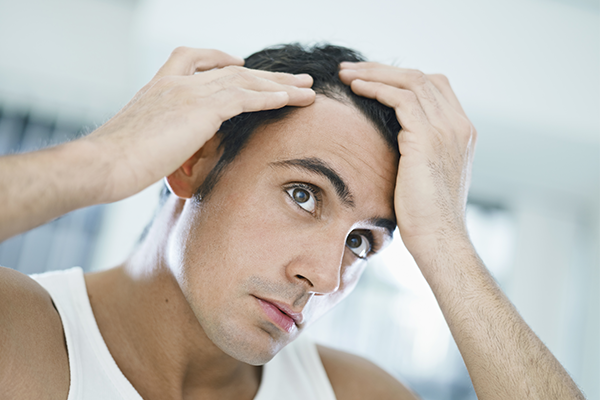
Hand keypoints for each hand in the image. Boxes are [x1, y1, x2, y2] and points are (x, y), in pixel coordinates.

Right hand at [85, 47, 314, 202]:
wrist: (102, 164)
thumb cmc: (114, 163)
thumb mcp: (139, 142)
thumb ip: (161, 138)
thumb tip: (175, 155)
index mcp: (159, 86)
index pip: (193, 58)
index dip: (220, 58)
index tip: (240, 62)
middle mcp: (176, 82)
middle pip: (231, 70)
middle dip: (266, 74)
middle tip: (295, 78)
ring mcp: (188, 92)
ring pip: (245, 81)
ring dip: (280, 85)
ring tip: (308, 89)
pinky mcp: (200, 109)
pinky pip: (245, 98)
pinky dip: (271, 97)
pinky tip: (292, 99)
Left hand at [339, 62, 475, 264]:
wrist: (439, 239)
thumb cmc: (427, 216)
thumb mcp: (427, 176)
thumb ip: (419, 152)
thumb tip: (396, 144)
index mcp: (461, 131)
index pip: (434, 86)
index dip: (401, 78)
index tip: (372, 79)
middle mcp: (458, 125)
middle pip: (421, 77)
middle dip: (383, 70)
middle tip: (353, 70)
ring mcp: (446, 129)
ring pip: (409, 81)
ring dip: (374, 74)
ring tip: (346, 74)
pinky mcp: (427, 138)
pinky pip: (399, 98)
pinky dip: (375, 88)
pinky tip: (354, 88)